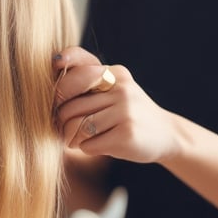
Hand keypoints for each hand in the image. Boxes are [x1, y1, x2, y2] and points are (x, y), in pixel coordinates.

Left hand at [53, 46, 181, 163]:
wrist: (167, 134)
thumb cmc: (126, 112)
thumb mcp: (112, 89)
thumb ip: (86, 80)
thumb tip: (50, 75)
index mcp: (114, 72)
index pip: (76, 69)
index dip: (59, 86)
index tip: (55, 98)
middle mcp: (120, 87)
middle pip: (70, 106)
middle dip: (61, 121)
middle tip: (64, 128)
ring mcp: (126, 110)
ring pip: (77, 126)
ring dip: (72, 138)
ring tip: (77, 139)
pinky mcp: (127, 134)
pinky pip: (89, 143)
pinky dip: (86, 148)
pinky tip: (95, 145)